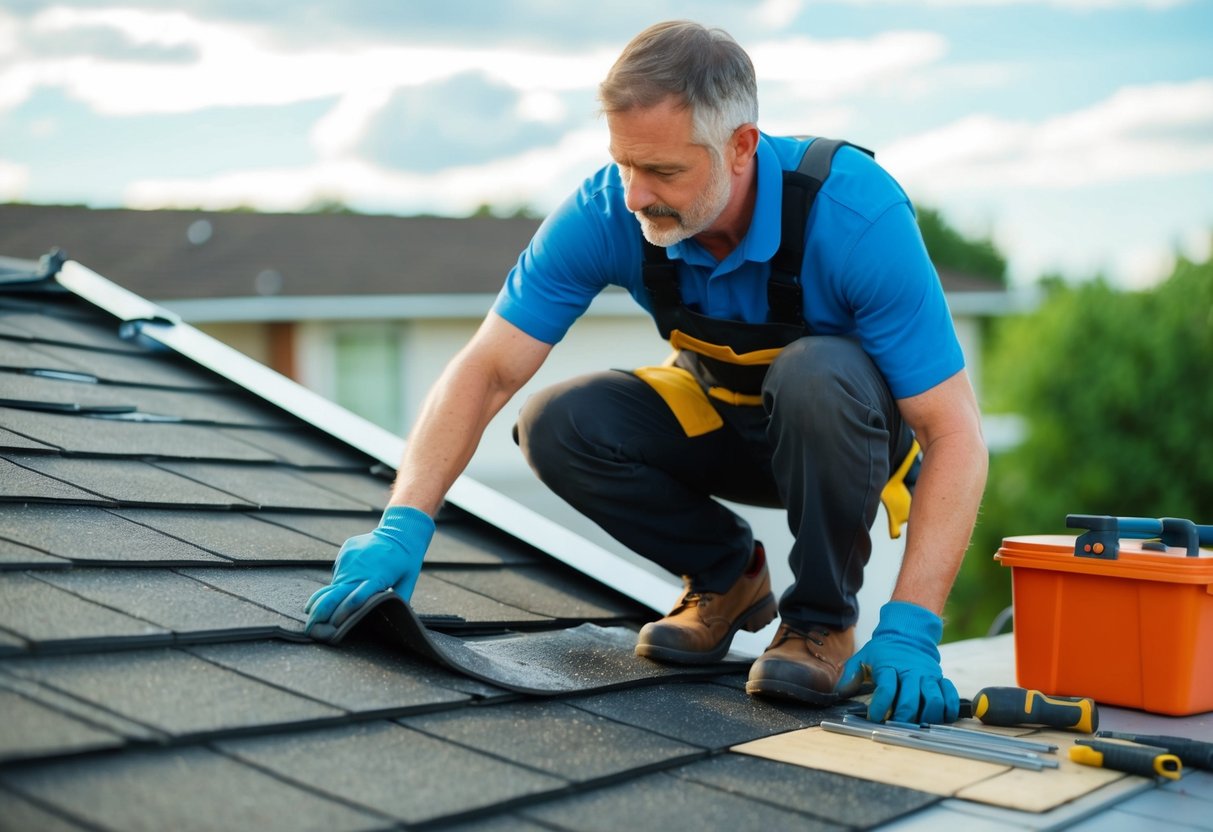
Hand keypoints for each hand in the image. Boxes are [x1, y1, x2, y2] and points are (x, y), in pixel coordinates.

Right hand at [304, 505, 434, 634]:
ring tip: (314, 612)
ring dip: (328, 598)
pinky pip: (339, 571)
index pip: (356, 599)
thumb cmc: (406, 561)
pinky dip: (340, 580)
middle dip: (320, 613)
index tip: (333, 627)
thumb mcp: (407, 582)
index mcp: (377, 578)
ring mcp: (350, 559)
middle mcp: (360, 569)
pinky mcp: (345, 551)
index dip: (343, 614)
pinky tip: (348, 580)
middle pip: (335, 594)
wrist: (400, 531)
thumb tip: (393, 619)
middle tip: (310, 628)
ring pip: (334, 584)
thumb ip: (398, 600)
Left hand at [836, 600, 959, 723]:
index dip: (880, 706)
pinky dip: (948, 709)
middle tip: (894, 724)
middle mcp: (911, 672)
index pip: (886, 689)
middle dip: (902, 718)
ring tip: (917, 723)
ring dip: (926, 717)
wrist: (908, 634)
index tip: (874, 717)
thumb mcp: (863, 657)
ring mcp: (928, 676)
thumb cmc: (883, 651)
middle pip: (910, 701)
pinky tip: (940, 717)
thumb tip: (839, 692)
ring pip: (934, 701)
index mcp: (890, 666)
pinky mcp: (941, 679)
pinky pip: (950, 696)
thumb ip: (850, 674)